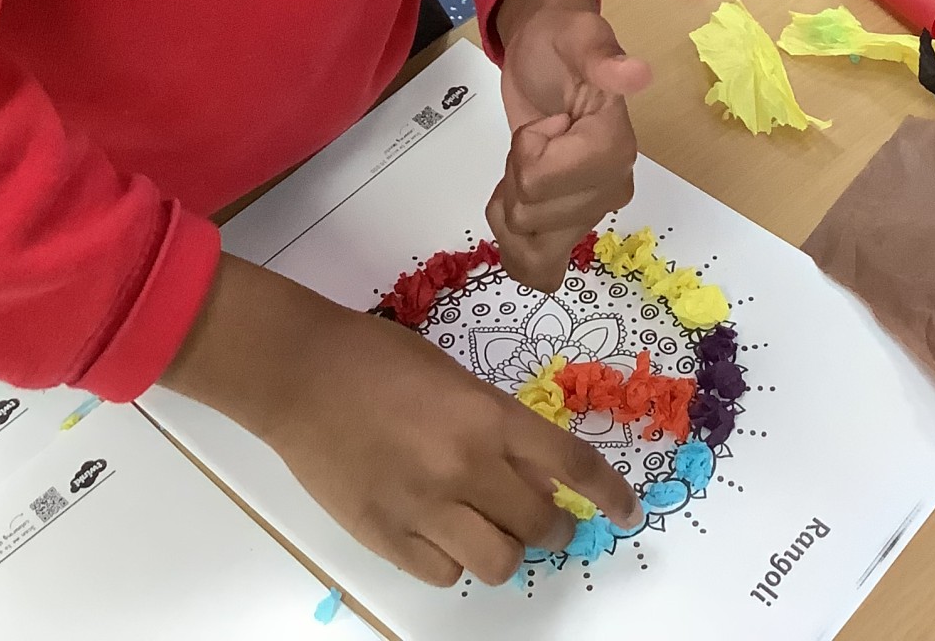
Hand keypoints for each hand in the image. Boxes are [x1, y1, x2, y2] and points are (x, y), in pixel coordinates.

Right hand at [163, 256, 642, 585]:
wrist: (304, 375)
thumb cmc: (380, 360)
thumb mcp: (457, 379)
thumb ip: (499, 426)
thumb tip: (540, 471)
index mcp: (489, 416)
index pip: (571, 465)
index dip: (608, 494)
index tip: (629, 511)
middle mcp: (466, 466)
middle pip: (541, 524)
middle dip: (556, 527)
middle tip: (551, 521)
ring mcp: (425, 508)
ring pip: (498, 561)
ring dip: (505, 548)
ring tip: (492, 529)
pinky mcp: (386, 537)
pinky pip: (444, 574)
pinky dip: (453, 561)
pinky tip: (442, 535)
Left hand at [489, 0, 651, 292]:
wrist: (548, 57)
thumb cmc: (560, 43)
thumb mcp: (575, 34)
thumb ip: (599, 56)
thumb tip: (635, 74)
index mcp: (615, 145)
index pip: (543, 181)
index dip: (528, 152)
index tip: (548, 121)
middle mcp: (611, 186)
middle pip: (532, 217)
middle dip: (517, 175)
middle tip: (538, 136)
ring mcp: (591, 211)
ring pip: (533, 249)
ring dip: (510, 207)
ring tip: (527, 164)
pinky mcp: (568, 227)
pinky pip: (539, 270)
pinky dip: (515, 249)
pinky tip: (517, 205)